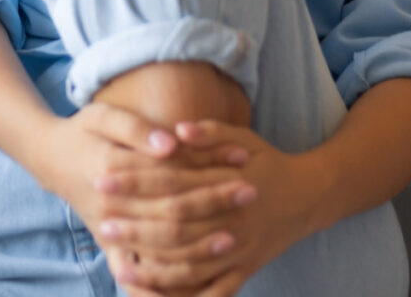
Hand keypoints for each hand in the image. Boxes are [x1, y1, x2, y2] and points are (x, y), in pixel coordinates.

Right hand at [32, 104, 252, 291]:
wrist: (52, 160)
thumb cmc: (83, 132)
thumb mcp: (102, 116)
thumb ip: (135, 129)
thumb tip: (171, 143)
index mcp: (110, 169)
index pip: (168, 174)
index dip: (206, 168)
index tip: (241, 160)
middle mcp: (112, 208)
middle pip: (170, 214)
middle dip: (214, 204)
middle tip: (250, 192)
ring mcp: (112, 234)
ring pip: (160, 252)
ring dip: (200, 248)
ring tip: (235, 236)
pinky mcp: (113, 249)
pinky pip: (141, 279)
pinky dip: (169, 287)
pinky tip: (199, 285)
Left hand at [98, 120, 318, 296]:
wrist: (310, 197)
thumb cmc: (268, 162)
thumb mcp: (244, 138)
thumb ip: (211, 133)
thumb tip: (177, 130)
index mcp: (228, 182)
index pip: (172, 181)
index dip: (136, 180)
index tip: (105, 177)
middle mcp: (232, 220)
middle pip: (175, 225)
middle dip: (135, 224)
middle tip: (101, 221)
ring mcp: (239, 250)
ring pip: (189, 264)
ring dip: (151, 265)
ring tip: (116, 261)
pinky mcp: (244, 272)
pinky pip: (210, 291)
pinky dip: (181, 294)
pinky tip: (153, 291)